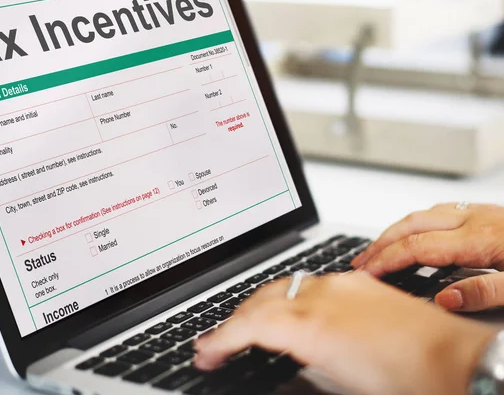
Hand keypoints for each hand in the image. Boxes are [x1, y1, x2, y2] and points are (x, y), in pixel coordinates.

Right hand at [194, 273, 494, 394]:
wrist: (456, 359)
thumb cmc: (407, 381)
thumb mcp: (337, 380)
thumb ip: (297, 360)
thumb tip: (274, 357)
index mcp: (312, 325)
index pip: (247, 325)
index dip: (218, 340)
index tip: (205, 352)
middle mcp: (321, 295)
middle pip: (258, 300)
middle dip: (231, 321)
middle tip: (216, 342)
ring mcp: (340, 282)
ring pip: (281, 285)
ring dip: (256, 306)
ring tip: (243, 326)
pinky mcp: (357, 280)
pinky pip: (307, 282)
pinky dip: (285, 297)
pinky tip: (285, 310)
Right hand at [352, 203, 503, 311]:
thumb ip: (485, 293)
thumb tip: (445, 299)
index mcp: (480, 238)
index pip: (417, 246)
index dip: (387, 259)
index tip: (367, 273)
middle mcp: (476, 220)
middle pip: (412, 224)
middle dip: (381, 243)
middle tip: (361, 261)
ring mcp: (482, 213)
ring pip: (424, 215)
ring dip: (397, 231)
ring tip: (380, 248)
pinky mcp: (490, 214)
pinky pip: (441, 212)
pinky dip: (418, 224)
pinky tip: (417, 234)